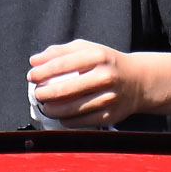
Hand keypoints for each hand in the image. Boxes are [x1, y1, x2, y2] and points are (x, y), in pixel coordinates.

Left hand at [30, 39, 146, 127]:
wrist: (138, 81)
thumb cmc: (106, 63)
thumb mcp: (87, 49)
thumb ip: (60, 52)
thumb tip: (35, 61)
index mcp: (98, 56)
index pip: (62, 64)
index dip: (42, 72)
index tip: (32, 76)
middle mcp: (105, 77)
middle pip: (64, 90)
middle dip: (44, 93)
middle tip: (37, 93)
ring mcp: (108, 98)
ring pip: (70, 109)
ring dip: (52, 109)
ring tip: (46, 105)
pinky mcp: (109, 116)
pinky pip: (79, 122)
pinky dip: (65, 119)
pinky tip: (61, 114)